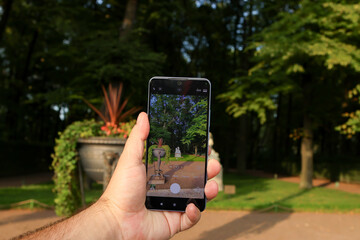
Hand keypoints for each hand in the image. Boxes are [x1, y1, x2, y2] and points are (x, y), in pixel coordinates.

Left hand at [100, 112, 220, 238]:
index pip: (182, 162)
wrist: (117, 221)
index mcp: (161, 173)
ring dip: (208, 190)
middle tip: (214, 165)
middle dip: (207, 171)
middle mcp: (169, 188)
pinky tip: (191, 207)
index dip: (195, 156)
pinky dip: (195, 213)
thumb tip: (144, 115)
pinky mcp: (175, 221)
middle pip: (195, 178)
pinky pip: (191, 218)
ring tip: (211, 186)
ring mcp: (173, 205)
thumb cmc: (121, 190)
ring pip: (198, 197)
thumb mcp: (130, 160)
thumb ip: (138, 138)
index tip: (204, 147)